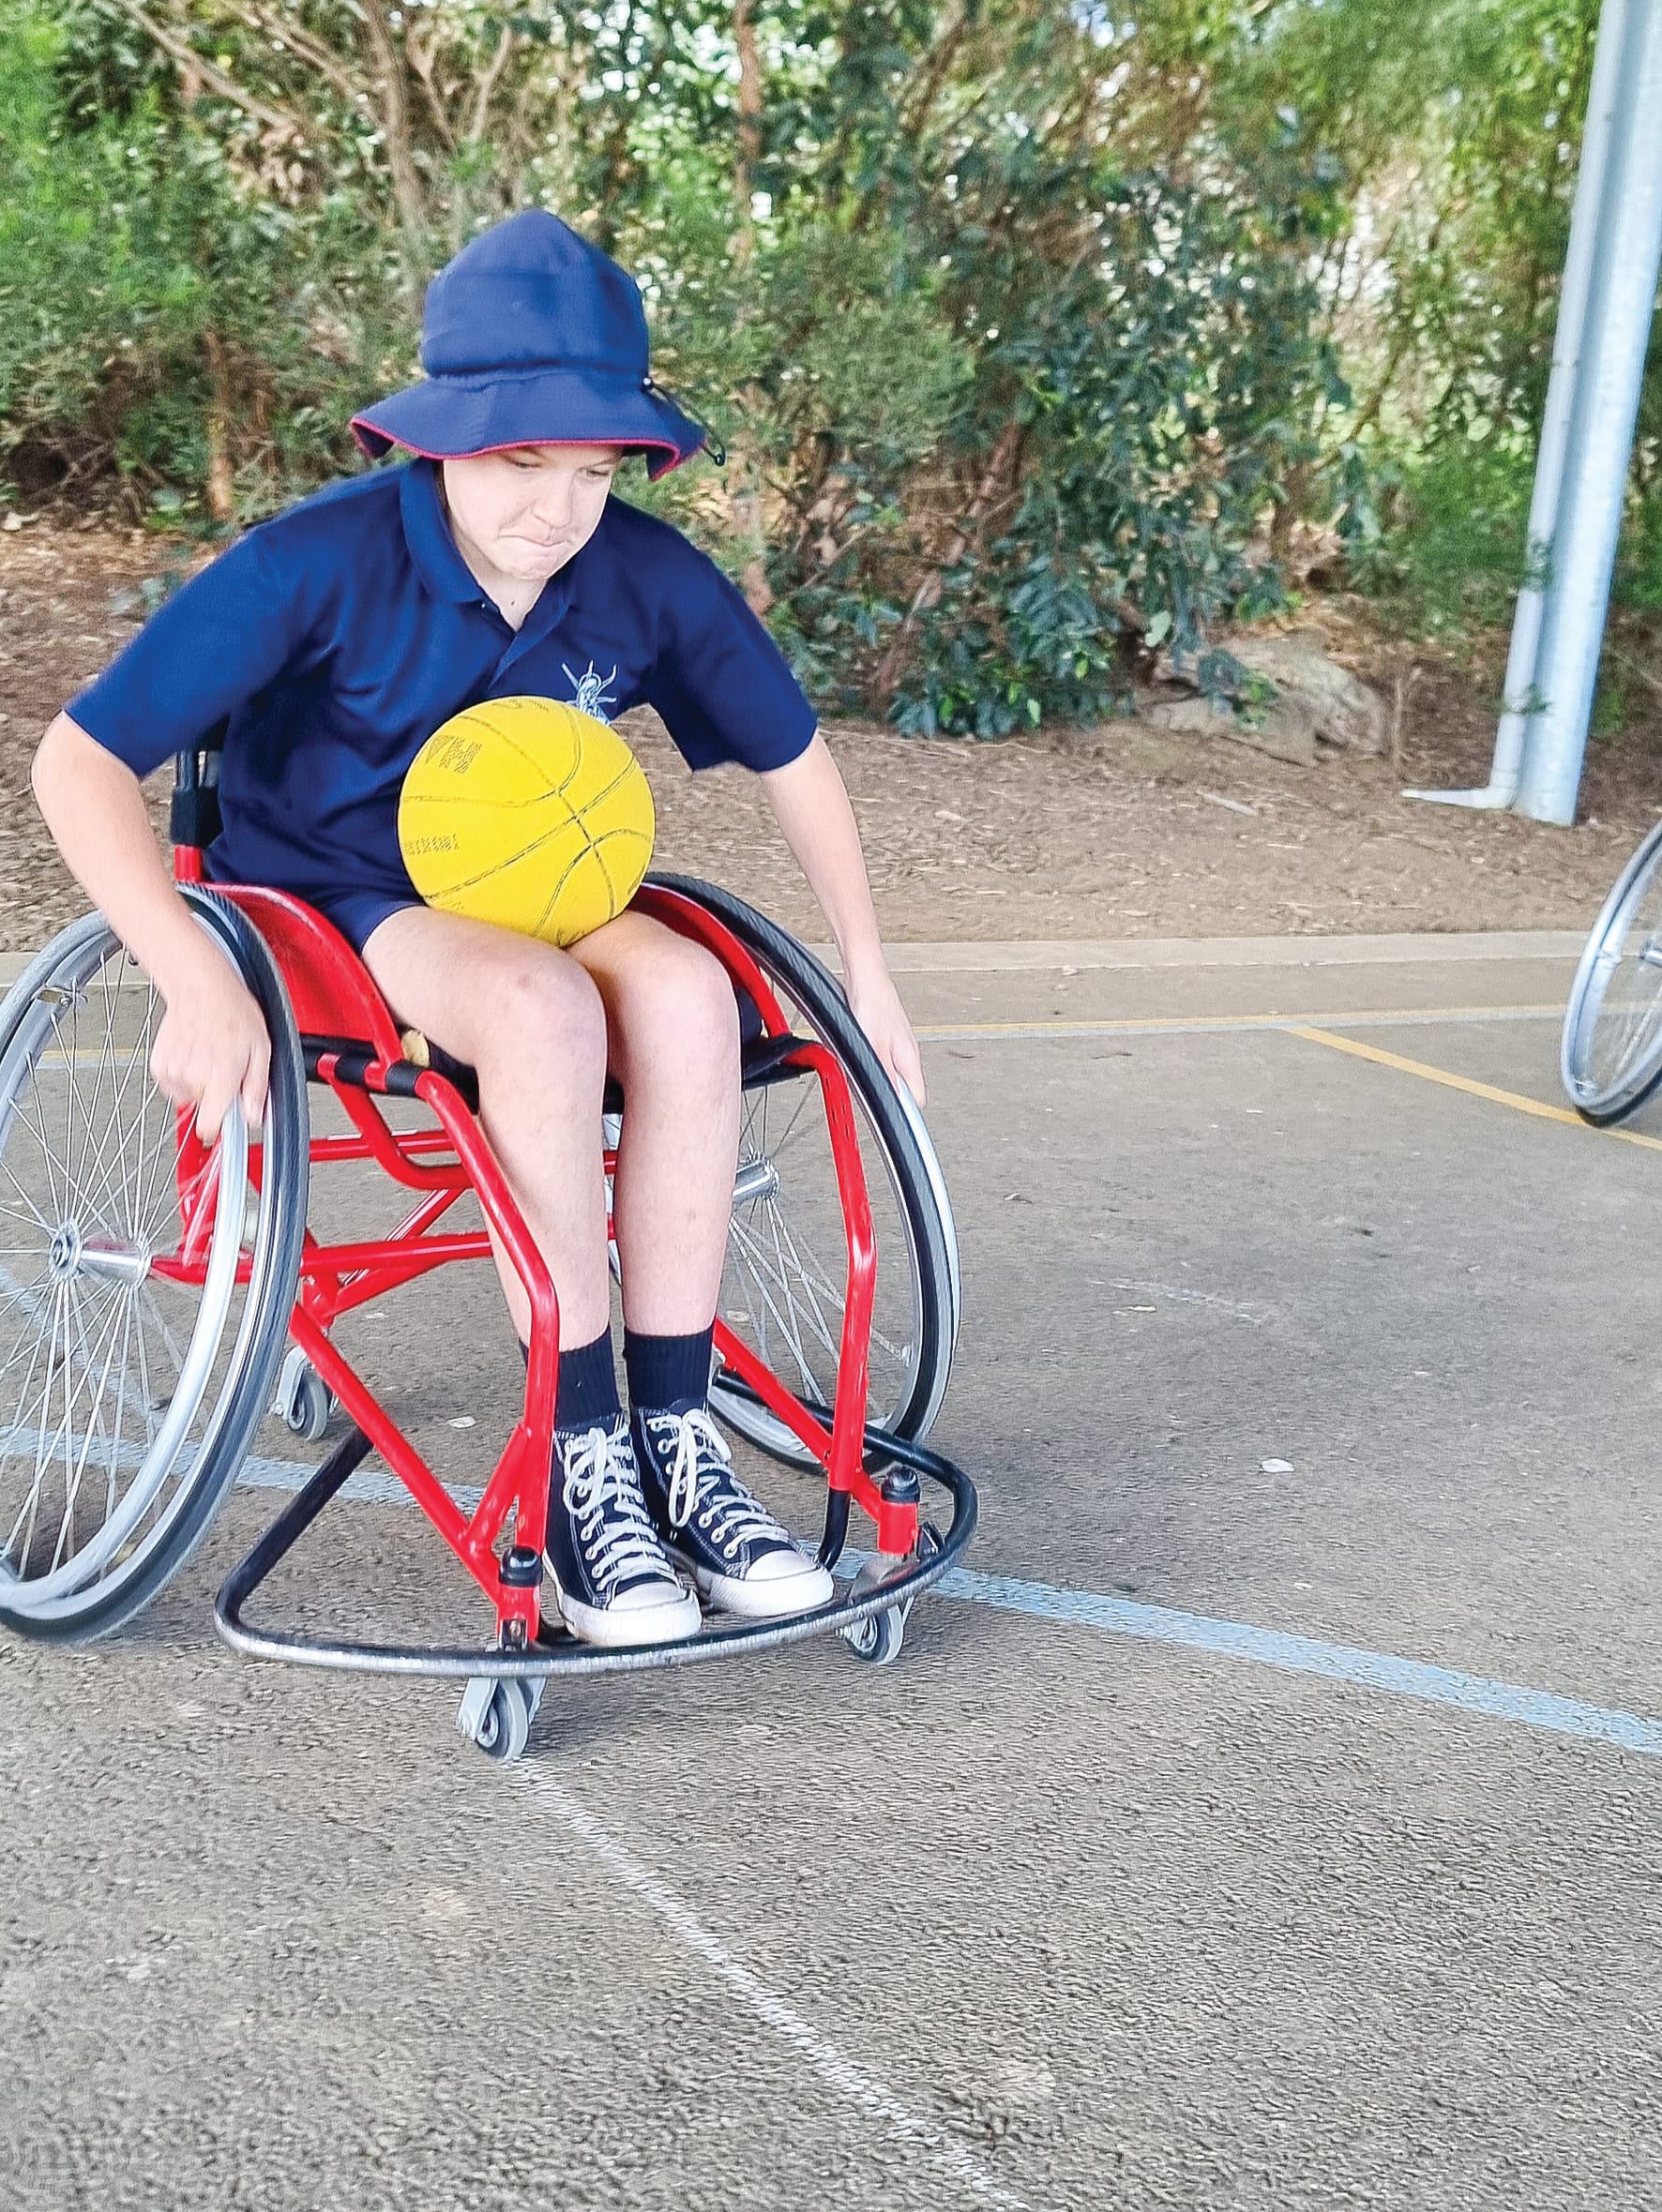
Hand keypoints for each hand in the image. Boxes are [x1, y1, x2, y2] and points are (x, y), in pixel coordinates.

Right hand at [150, 950, 270, 1146]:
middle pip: (204, 1109)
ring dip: (199, 1084)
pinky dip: (183, 1074)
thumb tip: (254, 1117)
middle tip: (225, 1069)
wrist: (200, 987)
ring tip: (209, 1057)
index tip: (225, 1124)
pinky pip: (172, 1084)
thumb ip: (257, 1089)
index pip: (210, 1127)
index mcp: (220, 1079)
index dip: (220, 1129)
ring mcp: (173, 1072)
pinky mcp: (159, 1065)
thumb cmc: (232, 1012)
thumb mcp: (261, 1050)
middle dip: (215, 1095)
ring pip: (188, 1096)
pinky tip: (194, 1054)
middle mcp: (193, 1079)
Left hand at [845, 958, 926, 1107]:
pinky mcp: (889, 1035)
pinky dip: (874, 1061)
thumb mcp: (874, 1048)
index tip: (889, 1117)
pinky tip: (861, 1052)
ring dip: (879, 1076)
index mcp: (910, 1060)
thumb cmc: (871, 1005)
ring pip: (894, 1073)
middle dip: (887, 1094)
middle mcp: (909, 1053)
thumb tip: (896, 1101)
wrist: (867, 976)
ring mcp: (900, 1044)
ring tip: (861, 1069)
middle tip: (867, 1091)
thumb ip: (885, 1076)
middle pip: (905, 1088)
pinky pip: (885, 1058)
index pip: (917, 1100)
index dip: (904, 1113)